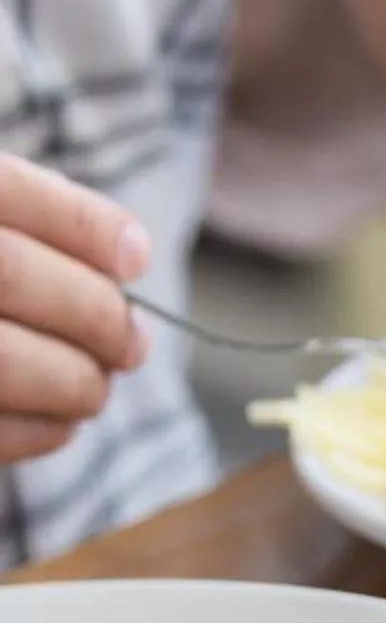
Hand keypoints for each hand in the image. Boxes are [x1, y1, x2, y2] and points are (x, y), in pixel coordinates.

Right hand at [0, 158, 147, 463]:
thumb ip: (16, 218)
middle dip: (95, 314)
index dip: (85, 226)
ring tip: (96, 386)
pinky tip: (61, 424)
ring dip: (74, 380)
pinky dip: (36, 430)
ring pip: (2, 360)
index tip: (136, 258)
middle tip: (132, 342)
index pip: (8, 192)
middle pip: (12, 274)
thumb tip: (129, 256)